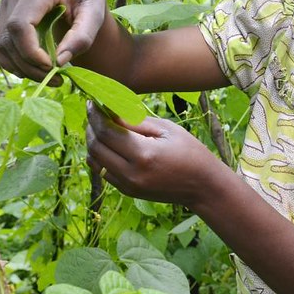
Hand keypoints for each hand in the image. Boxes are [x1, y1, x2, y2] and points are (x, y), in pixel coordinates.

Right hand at [0, 0, 105, 80]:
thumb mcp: (95, 12)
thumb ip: (82, 37)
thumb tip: (60, 62)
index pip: (20, 25)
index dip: (31, 52)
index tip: (52, 67)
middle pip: (8, 38)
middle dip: (29, 65)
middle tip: (55, 78)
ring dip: (18, 66)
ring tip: (46, 76)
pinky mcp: (2, 9)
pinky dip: (9, 59)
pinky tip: (30, 69)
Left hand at [85, 101, 227, 207]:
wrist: (203, 186)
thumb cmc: (190, 151)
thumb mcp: (167, 129)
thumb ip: (136, 121)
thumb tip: (109, 110)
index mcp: (144, 154)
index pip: (106, 131)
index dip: (96, 115)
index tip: (92, 102)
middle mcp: (132, 173)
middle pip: (96, 146)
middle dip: (90, 126)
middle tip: (93, 112)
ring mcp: (128, 185)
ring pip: (94, 161)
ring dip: (92, 141)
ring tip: (97, 126)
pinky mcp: (127, 191)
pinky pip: (103, 171)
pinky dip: (99, 156)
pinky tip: (106, 143)